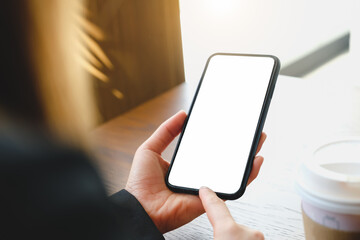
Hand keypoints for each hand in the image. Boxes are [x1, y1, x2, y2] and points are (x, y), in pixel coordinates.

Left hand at [125, 111, 265, 232]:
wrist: (140, 207)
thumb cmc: (140, 183)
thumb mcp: (150, 148)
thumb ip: (166, 131)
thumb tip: (182, 114)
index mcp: (187, 165)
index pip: (208, 148)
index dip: (221, 137)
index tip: (230, 123)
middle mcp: (199, 175)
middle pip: (224, 158)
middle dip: (239, 144)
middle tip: (249, 129)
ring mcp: (208, 186)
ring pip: (233, 171)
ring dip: (249, 156)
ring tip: (258, 139)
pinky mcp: (212, 196)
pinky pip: (233, 186)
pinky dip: (248, 175)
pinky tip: (256, 160)